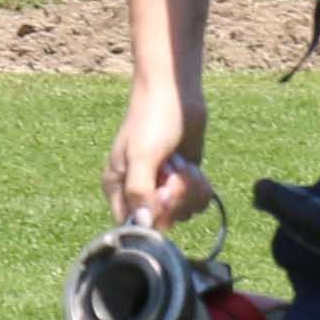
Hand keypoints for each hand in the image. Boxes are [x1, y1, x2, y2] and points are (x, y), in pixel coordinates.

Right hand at [106, 86, 213, 226]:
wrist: (175, 95)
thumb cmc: (151, 121)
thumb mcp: (141, 156)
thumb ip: (140, 191)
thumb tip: (144, 223)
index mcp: (118, 188)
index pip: (134, 224)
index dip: (153, 217)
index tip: (163, 195)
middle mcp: (140, 192)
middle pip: (163, 221)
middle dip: (176, 199)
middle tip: (173, 171)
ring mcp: (164, 188)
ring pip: (184, 212)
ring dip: (190, 190)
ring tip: (180, 164)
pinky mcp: (185, 181)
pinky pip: (197, 201)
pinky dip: (200, 187)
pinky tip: (192, 167)